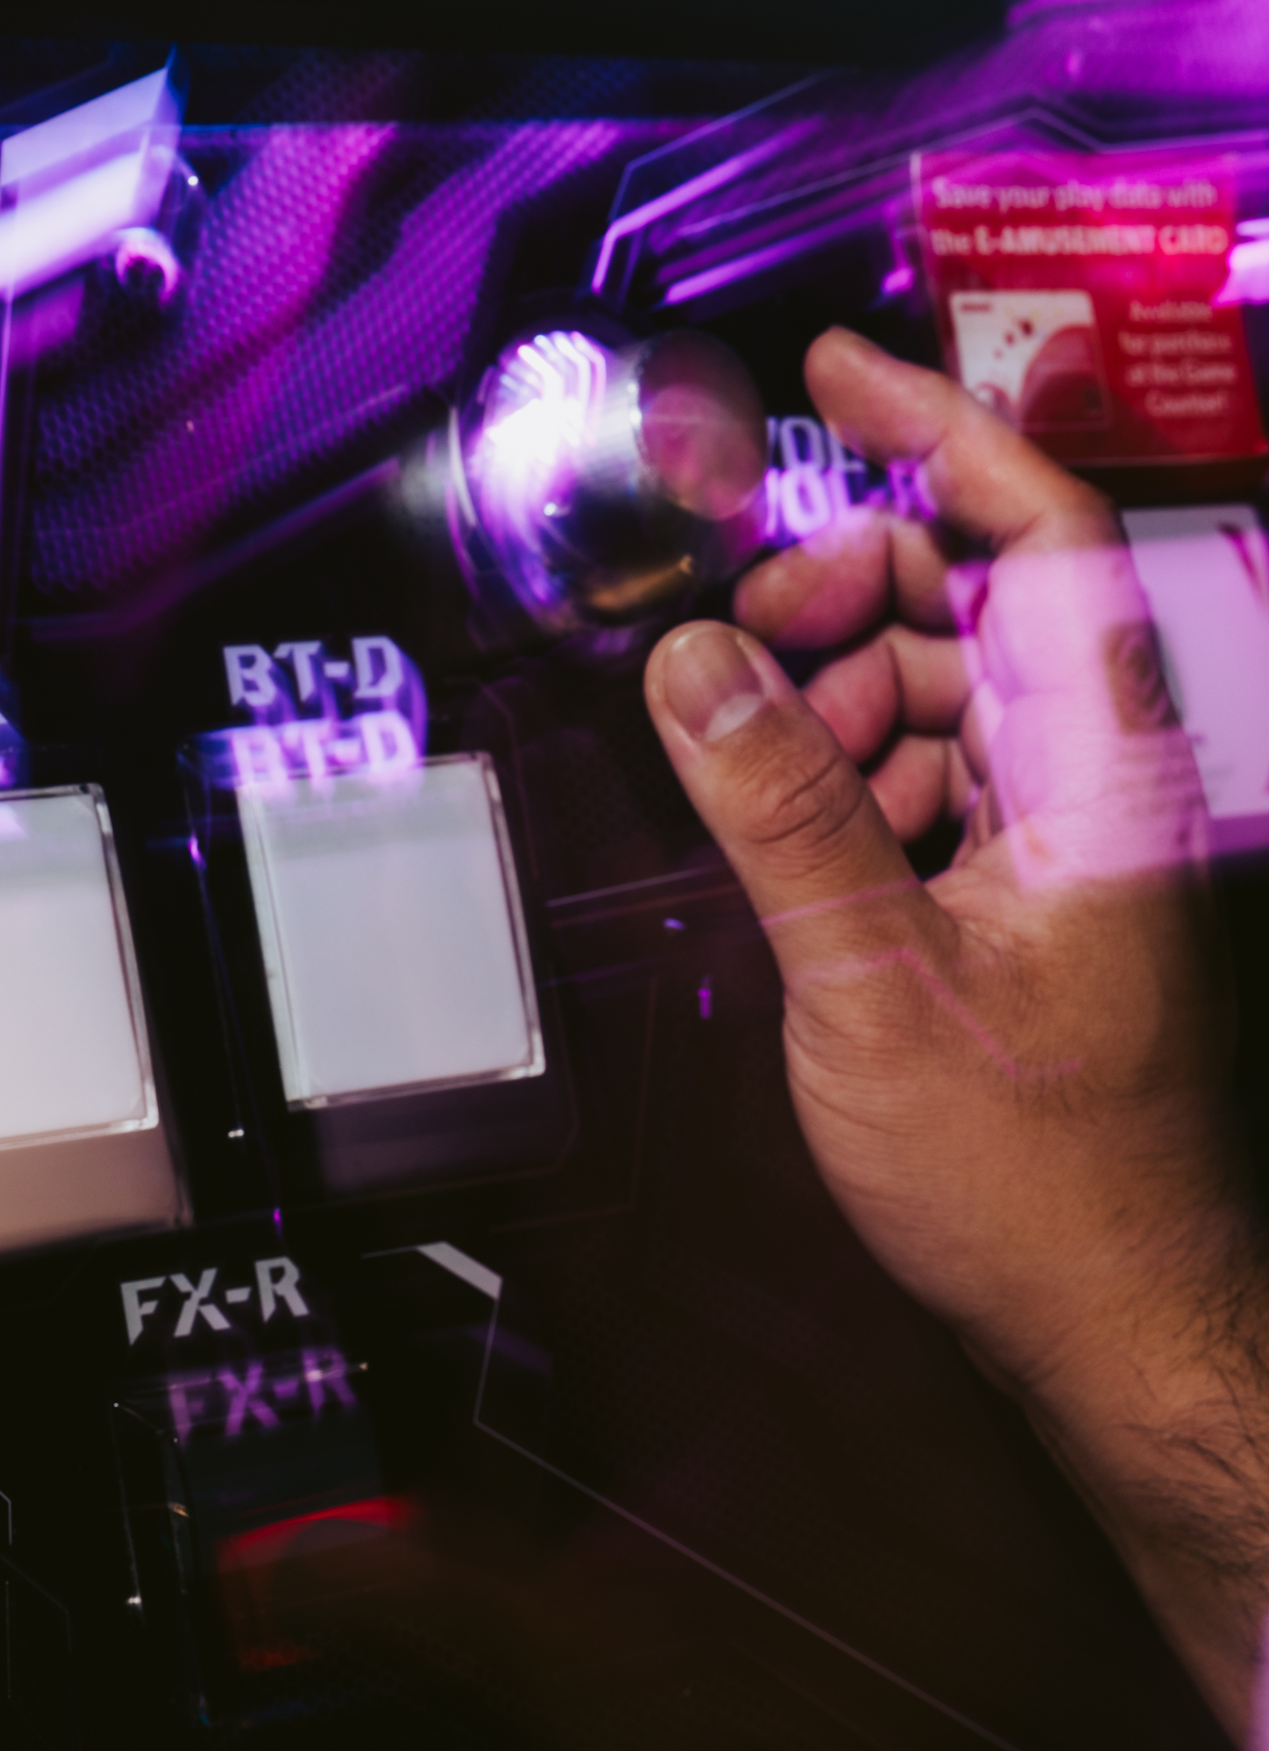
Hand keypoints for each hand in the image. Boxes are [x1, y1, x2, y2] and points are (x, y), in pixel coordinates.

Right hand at [643, 327, 1268, 1740]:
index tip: (829, 371)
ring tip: (752, 774)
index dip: (942, 434)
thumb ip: (782, 812)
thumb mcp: (875, 986)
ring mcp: (1081, 839)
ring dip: (837, 699)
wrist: (1117, 1327)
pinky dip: (860, 777)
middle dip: (838, 596)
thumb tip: (685, 662)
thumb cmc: (1026, 1177)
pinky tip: (799, 839)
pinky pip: (941, 777)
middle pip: (978, 602)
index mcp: (1110, 776)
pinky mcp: (1042, 897)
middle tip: (717, 655)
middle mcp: (1111, 782)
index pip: (1041, 541)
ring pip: (949, 688)